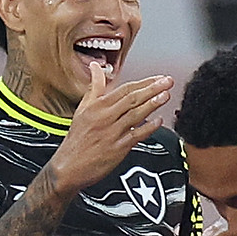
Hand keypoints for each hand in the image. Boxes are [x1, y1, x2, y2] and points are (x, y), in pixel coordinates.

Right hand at [47, 63, 173, 192]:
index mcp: (97, 106)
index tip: (157, 78)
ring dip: (152, 104)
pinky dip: (149, 127)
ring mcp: (112, 133)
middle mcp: (105, 117)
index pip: (125, 89)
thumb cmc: (77, 140)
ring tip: (166, 95)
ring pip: (136, 114)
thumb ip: (93, 87)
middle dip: (152, 88)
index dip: (143, 82)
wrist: (69, 167)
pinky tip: (159, 121)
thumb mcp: (82, 109)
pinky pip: (136, 135)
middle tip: (167, 81)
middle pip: (132, 99)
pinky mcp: (118, 148)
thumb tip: (96, 68)